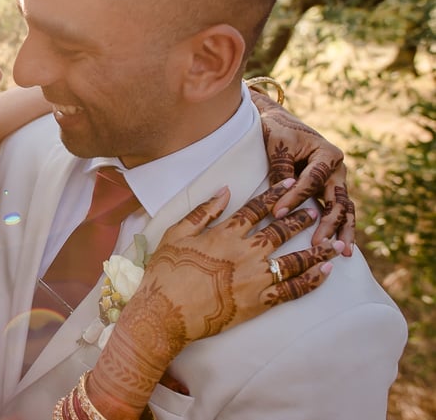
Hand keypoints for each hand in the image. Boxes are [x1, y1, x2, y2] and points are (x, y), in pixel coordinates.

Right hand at [87, 180, 339, 418]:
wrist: (167, 311)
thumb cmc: (167, 271)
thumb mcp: (177, 233)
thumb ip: (204, 211)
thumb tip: (225, 190)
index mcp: (226, 233)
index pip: (257, 208)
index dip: (275, 194)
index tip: (291, 184)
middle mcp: (246, 252)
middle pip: (281, 231)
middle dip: (300, 218)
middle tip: (316, 208)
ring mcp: (256, 278)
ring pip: (294, 260)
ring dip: (314, 249)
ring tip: (329, 241)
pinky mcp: (260, 301)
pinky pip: (293, 290)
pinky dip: (311, 281)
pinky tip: (324, 272)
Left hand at [251, 90, 355, 255]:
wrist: (281, 124)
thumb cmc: (278, 132)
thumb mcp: (278, 145)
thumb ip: (282, 170)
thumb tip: (279, 201)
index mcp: (327, 154)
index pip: (311, 181)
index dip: (294, 198)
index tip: (277, 213)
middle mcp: (337, 170)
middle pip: (337, 200)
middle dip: (329, 224)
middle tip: (318, 244)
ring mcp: (336, 182)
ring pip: (344, 209)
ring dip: (343, 231)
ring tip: (343, 253)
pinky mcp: (329, 191)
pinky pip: (338, 212)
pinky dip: (340, 228)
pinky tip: (342, 248)